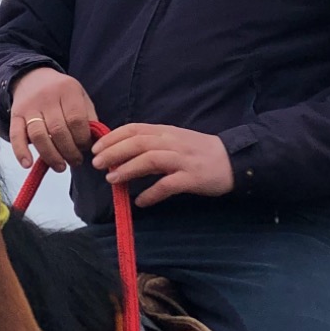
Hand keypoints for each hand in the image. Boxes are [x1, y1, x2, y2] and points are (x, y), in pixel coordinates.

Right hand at [10, 68, 98, 170]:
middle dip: (69, 152)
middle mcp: (47, 96)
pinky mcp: (16, 115)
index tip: (85, 148)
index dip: (83, 139)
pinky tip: (27, 164)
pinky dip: (20, 152)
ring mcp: (29, 106)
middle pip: (58, 130)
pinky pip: (16, 135)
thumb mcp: (80, 96)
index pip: (76, 120)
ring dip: (51, 156)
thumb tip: (94, 142)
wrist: (32, 78)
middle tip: (75, 161)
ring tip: (60, 166)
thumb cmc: (62, 93)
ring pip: (39, 136)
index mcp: (67, 90)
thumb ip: (89, 116)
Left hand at [91, 123, 233, 205]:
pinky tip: (140, 201)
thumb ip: (151, 144)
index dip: (113, 137)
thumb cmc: (199, 152)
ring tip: (112, 179)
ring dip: (128, 169)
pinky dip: (152, 193)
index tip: (97, 147)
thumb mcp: (174, 141)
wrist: (233, 160)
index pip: (134, 129)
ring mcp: (182, 160)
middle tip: (96, 163)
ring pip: (150, 159)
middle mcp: (172, 142)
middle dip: (114, 152)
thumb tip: (121, 154)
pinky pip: (168, 185)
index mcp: (165, 132)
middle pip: (138, 142)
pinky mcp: (192, 178)